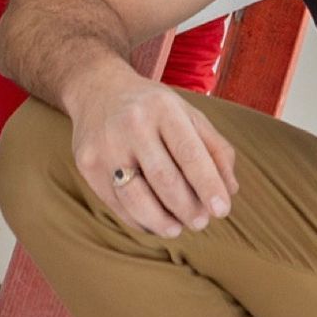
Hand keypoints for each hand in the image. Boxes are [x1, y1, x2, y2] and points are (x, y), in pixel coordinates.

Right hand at [71, 75, 238, 236]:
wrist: (97, 88)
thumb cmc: (153, 107)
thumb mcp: (188, 114)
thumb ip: (215, 148)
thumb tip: (230, 190)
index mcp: (162, 107)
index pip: (190, 154)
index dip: (208, 186)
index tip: (222, 210)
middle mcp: (131, 124)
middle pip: (164, 180)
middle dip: (187, 208)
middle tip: (201, 222)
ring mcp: (105, 145)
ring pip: (136, 199)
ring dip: (162, 222)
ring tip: (177, 227)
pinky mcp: (87, 164)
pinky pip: (116, 204)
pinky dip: (140, 220)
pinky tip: (154, 221)